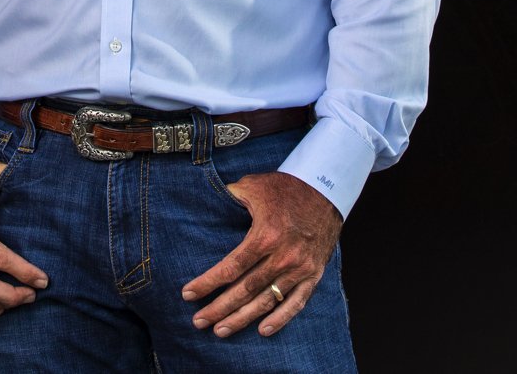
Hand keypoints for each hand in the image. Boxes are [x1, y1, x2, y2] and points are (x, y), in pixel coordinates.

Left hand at [181, 170, 342, 338]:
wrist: (327, 189)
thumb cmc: (286, 188)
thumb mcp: (254, 186)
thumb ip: (230, 197)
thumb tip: (208, 202)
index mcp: (266, 235)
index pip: (231, 267)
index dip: (208, 283)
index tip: (188, 294)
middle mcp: (283, 256)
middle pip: (245, 290)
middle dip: (219, 308)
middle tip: (199, 321)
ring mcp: (300, 268)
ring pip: (267, 301)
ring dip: (242, 318)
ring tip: (221, 331)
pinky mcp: (314, 274)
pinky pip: (296, 302)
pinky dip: (280, 319)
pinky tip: (262, 330)